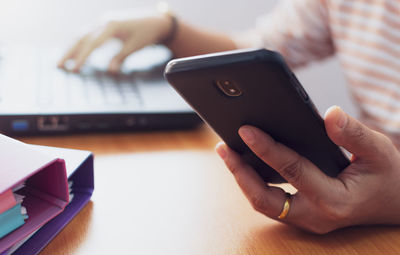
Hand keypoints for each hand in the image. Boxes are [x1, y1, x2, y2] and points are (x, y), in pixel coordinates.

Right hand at [57, 10, 171, 72]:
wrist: (154, 20)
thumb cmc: (146, 33)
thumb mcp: (135, 46)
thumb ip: (121, 58)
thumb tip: (109, 71)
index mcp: (111, 26)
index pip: (93, 44)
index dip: (83, 58)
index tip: (75, 70)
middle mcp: (103, 21)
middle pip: (81, 38)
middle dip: (70, 53)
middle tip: (59, 66)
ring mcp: (101, 21)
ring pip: (81, 35)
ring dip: (71, 48)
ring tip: (61, 62)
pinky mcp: (103, 24)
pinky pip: (87, 34)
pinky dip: (79, 44)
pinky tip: (73, 53)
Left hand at [216, 106, 399, 233]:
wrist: (393, 204)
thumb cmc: (386, 176)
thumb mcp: (378, 151)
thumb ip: (353, 133)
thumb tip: (329, 114)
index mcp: (334, 199)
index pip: (292, 170)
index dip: (266, 148)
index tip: (246, 129)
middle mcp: (314, 215)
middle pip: (264, 200)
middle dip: (240, 173)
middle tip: (223, 147)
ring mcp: (305, 219)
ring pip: (263, 203)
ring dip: (243, 178)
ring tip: (228, 152)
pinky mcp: (300, 215)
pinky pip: (270, 201)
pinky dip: (254, 182)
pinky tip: (246, 161)